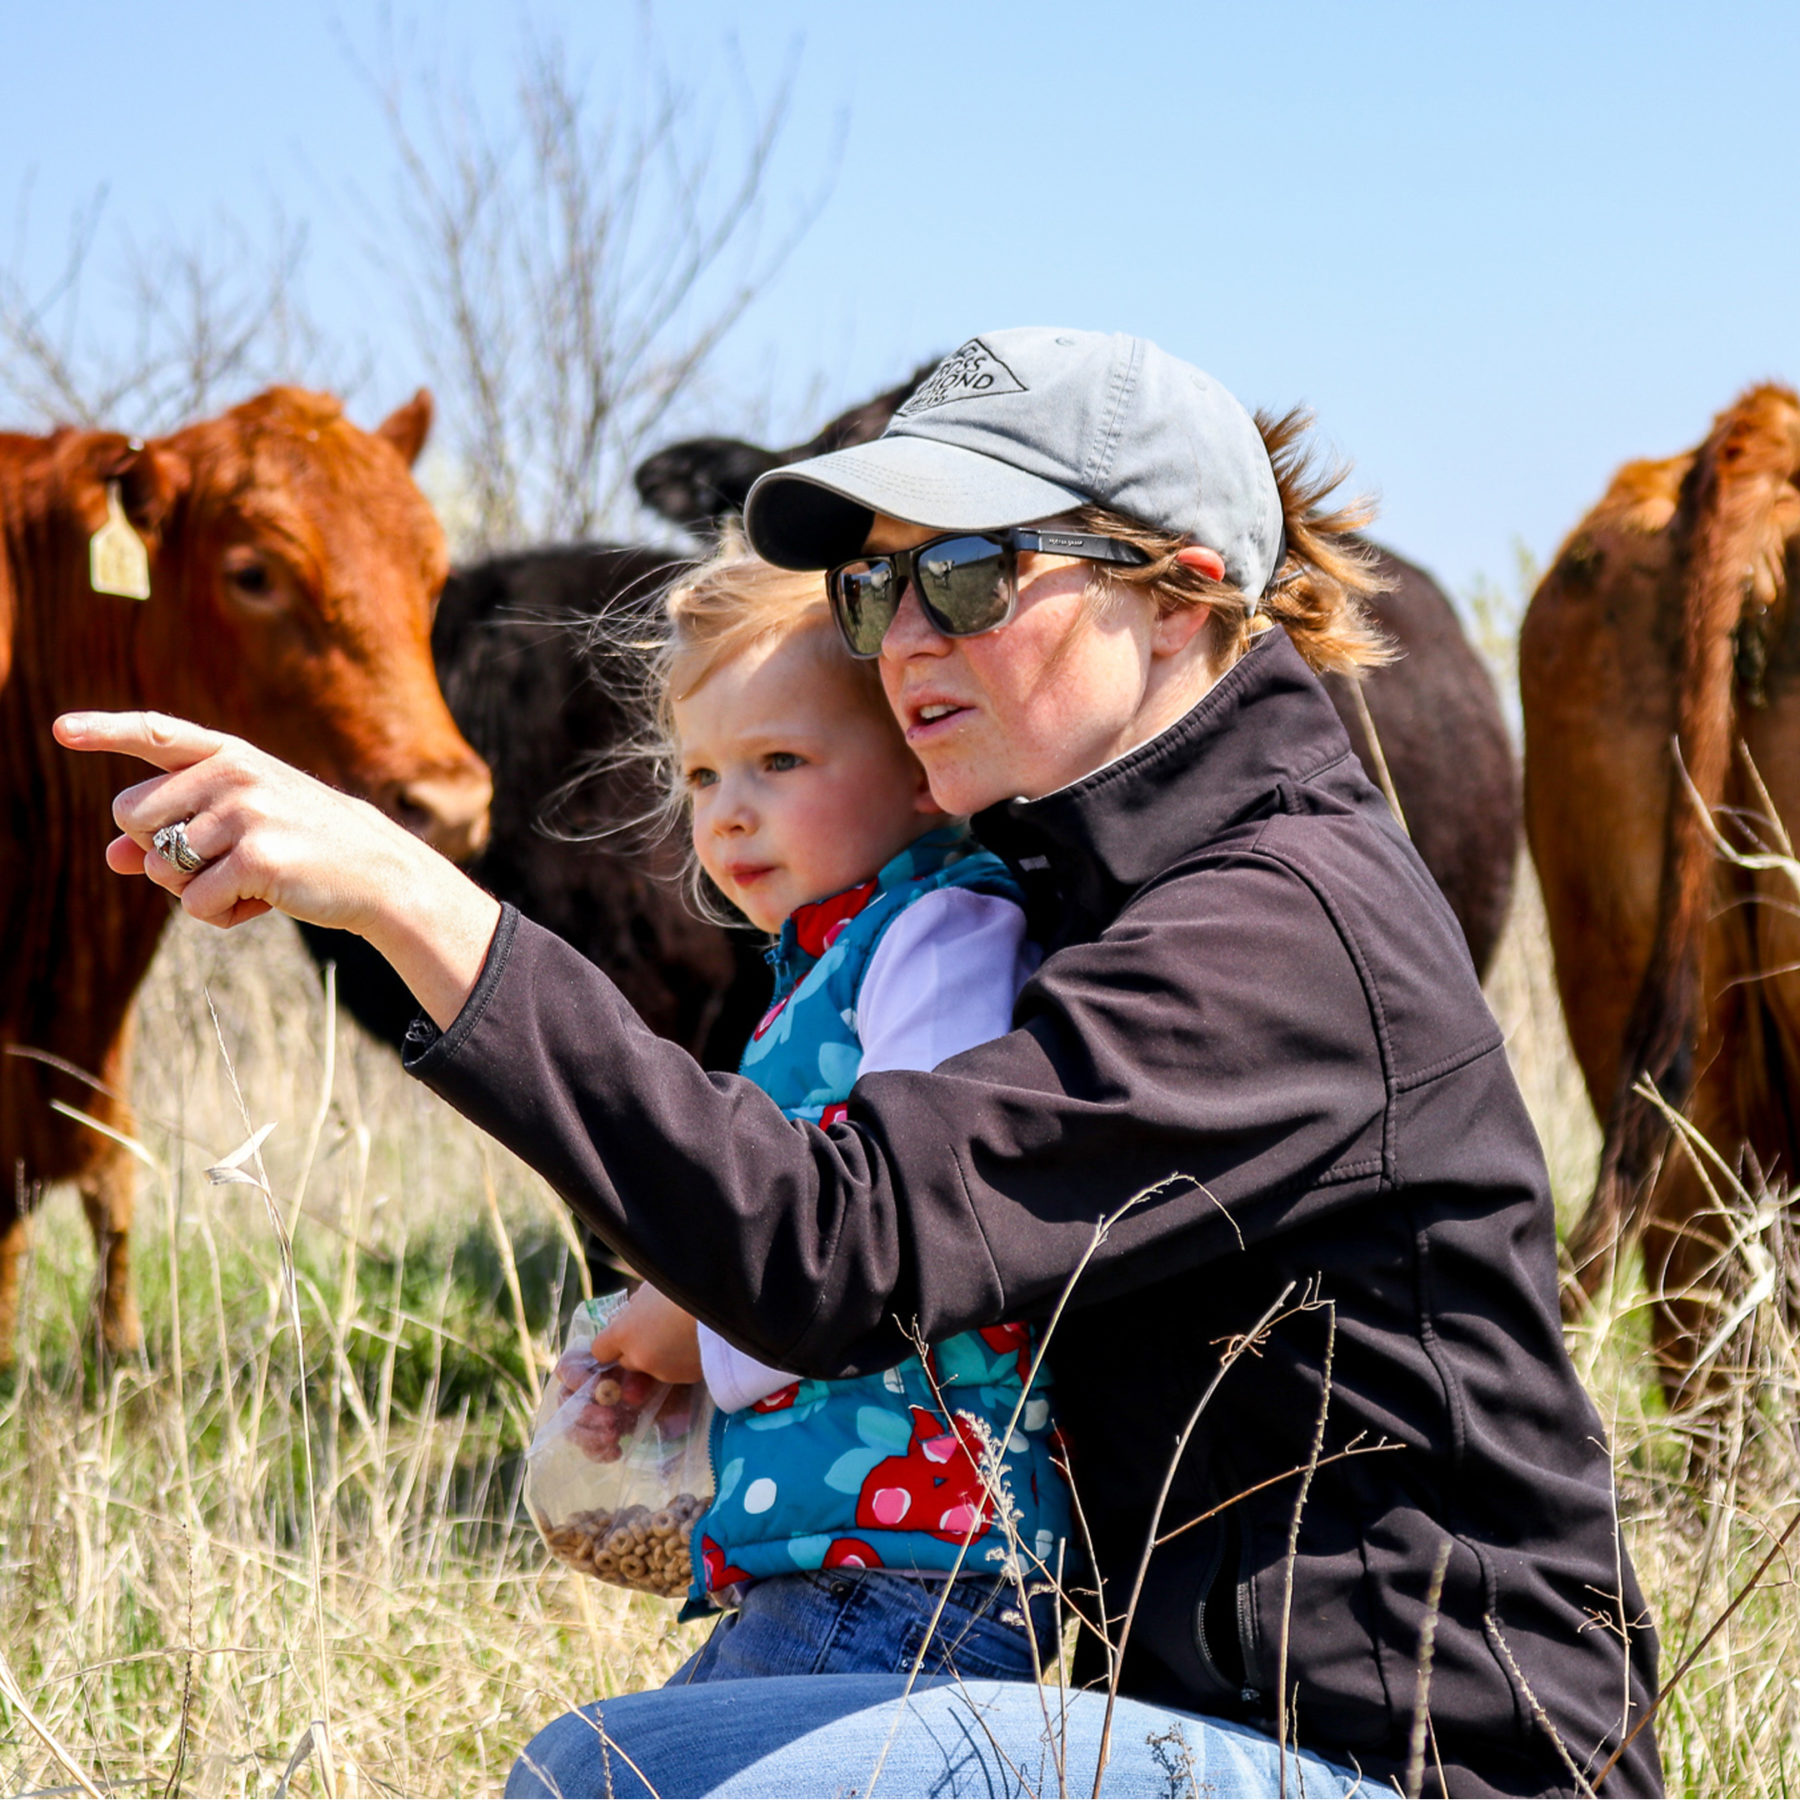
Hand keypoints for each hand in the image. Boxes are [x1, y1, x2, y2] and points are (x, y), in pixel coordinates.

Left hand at [54, 709, 500, 1026]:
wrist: (380, 872)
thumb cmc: (308, 844)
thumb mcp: (244, 826)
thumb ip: (178, 832)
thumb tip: (113, 856)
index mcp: (230, 755)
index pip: (156, 735)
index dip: (104, 731)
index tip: (60, 731)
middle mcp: (234, 774)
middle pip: (135, 818)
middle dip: (161, 851)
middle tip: (217, 860)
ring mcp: (246, 814)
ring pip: (161, 869)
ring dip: (195, 890)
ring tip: (250, 881)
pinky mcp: (258, 858)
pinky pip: (196, 904)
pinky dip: (221, 915)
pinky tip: (263, 902)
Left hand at [589, 1284, 703, 1384]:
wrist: (725, 1301)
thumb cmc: (685, 1284)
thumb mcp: (652, 1288)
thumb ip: (637, 1305)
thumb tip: (633, 1311)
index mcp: (624, 1333)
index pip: (600, 1349)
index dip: (611, 1340)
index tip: (624, 1329)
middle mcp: (639, 1358)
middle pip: (627, 1361)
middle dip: (637, 1348)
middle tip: (656, 1329)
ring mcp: (665, 1371)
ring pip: (654, 1367)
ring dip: (661, 1355)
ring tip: (681, 1333)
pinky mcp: (689, 1378)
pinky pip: (678, 1370)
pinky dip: (682, 1360)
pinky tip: (696, 1342)